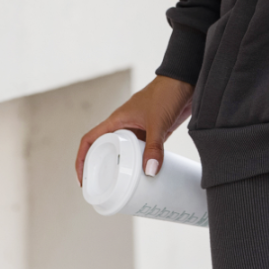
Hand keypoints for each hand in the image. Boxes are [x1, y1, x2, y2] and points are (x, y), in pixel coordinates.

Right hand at [74, 75, 194, 185]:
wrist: (187, 79)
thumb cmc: (166, 92)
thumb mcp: (158, 121)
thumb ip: (154, 146)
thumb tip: (149, 172)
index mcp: (117, 120)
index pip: (90, 140)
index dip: (82, 159)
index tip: (83, 179)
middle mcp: (125, 125)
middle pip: (106, 149)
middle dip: (102, 167)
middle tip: (104, 188)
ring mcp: (140, 129)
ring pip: (126, 152)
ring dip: (124, 167)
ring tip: (124, 187)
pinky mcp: (154, 132)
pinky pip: (143, 151)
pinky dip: (142, 162)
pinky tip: (146, 174)